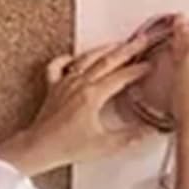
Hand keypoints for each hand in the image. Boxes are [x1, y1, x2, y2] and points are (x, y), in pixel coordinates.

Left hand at [0, 35, 158, 175]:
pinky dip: (67, 59)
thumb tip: (150, 131)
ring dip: (104, 48)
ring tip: (117, 43)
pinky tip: (74, 57)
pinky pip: (58, 66)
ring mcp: (65, 83)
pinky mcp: (53, 87)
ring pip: (87, 58)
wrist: (38, 148)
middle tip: (141, 40)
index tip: (150, 64)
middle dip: (128, 49)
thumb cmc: (66, 147)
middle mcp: (79, 84)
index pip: (122, 77)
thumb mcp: (105, 145)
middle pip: (108, 60)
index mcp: (93, 95)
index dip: (138, 69)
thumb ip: (131, 137)